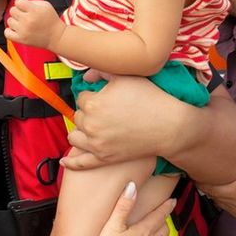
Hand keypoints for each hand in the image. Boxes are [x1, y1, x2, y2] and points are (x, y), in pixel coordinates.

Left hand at [5, 0, 63, 49]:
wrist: (56, 37)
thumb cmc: (50, 19)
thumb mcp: (45, 5)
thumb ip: (31, 1)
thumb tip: (18, 3)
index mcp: (34, 11)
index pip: (18, 1)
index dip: (21, 2)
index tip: (26, 6)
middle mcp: (28, 21)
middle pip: (12, 10)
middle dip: (18, 11)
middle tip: (26, 15)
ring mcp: (23, 31)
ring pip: (9, 21)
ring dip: (15, 21)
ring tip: (23, 23)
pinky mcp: (21, 40)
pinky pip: (7, 33)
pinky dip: (10, 30)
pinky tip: (17, 29)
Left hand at [63, 74, 177, 170]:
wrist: (169, 126)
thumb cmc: (150, 99)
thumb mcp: (126, 77)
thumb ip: (101, 72)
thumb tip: (86, 77)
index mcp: (93, 103)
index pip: (81, 97)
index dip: (93, 95)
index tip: (105, 97)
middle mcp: (91, 124)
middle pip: (79, 116)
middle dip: (88, 112)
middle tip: (105, 110)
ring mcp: (96, 144)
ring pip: (75, 136)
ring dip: (81, 131)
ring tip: (91, 127)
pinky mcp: (104, 158)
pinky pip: (82, 163)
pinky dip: (72, 162)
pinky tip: (65, 161)